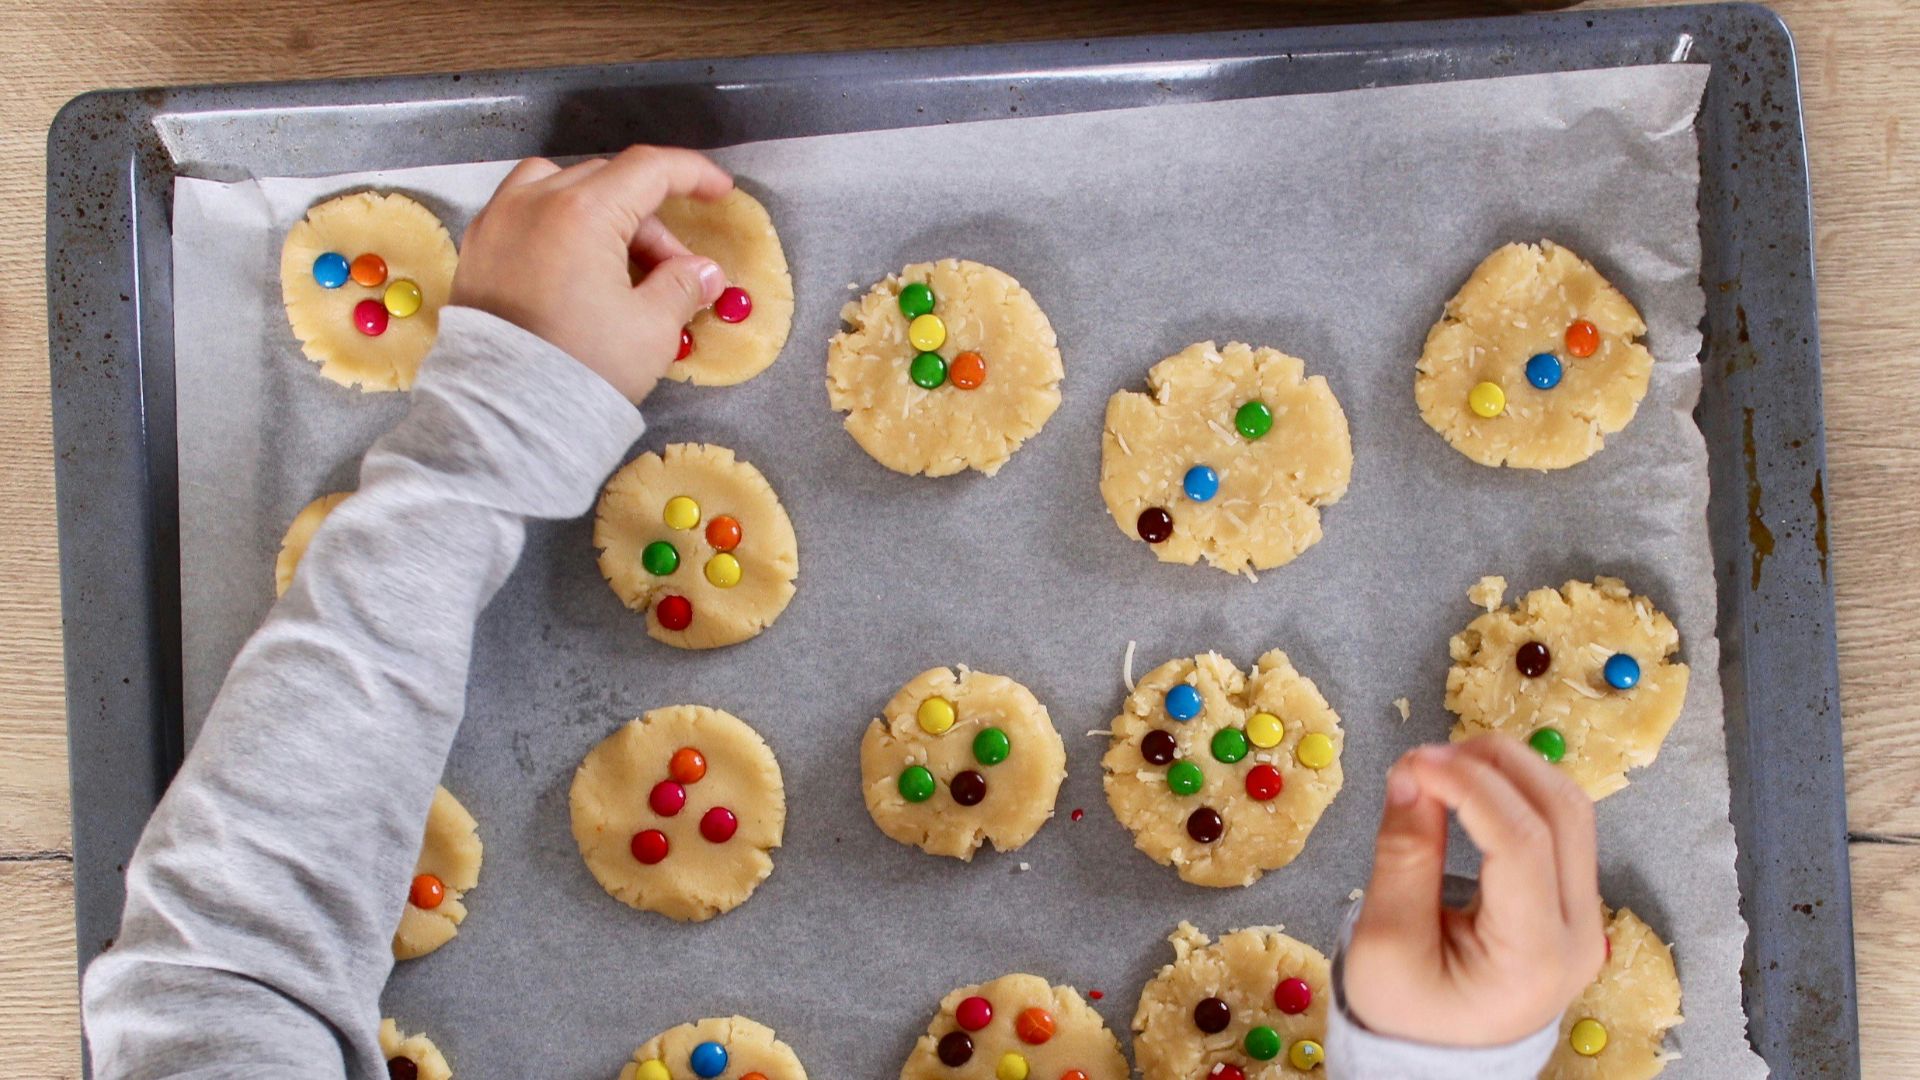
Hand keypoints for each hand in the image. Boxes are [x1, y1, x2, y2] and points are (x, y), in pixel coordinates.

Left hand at [451, 146, 733, 402]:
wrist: (503, 413)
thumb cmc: (582, 367)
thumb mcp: (651, 329)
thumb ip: (683, 287)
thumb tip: (704, 272)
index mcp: (583, 212)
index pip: (649, 169)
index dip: (692, 174)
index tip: (719, 191)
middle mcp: (533, 202)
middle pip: (609, 181)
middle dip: (650, 217)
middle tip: (674, 268)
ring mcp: (497, 221)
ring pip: (560, 185)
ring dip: (599, 209)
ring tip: (618, 259)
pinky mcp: (477, 249)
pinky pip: (524, 210)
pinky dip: (558, 222)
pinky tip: (574, 265)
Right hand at [1344, 736, 1605, 1045]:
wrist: (1438, 1059)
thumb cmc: (1406, 1011)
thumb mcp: (1386, 941)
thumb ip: (1403, 855)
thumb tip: (1411, 774)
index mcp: (1535, 958)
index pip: (1522, 844)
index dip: (1469, 787)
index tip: (1413, 761)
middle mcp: (1580, 934)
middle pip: (1563, 814)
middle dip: (1497, 765)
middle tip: (1428, 756)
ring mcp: (1586, 917)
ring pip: (1571, 811)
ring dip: (1511, 770)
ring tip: (1447, 765)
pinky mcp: (1573, 902)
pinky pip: (1560, 828)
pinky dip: (1516, 791)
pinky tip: (1469, 787)